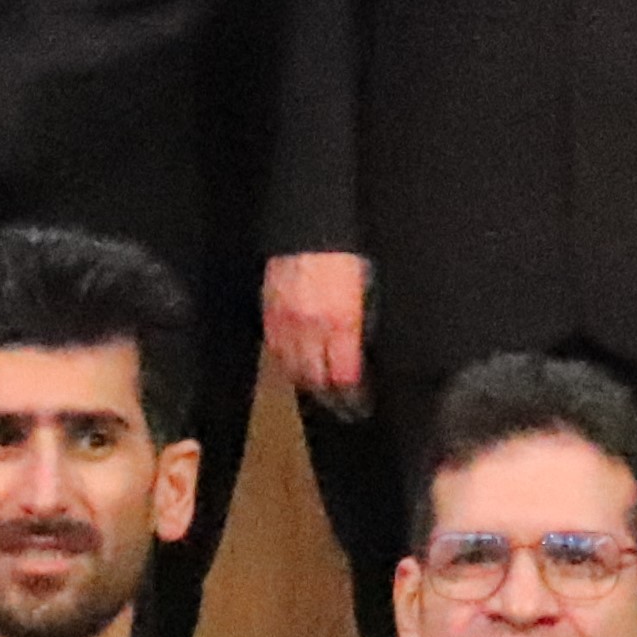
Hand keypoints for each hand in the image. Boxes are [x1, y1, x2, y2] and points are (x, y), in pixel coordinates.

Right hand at [267, 249, 373, 412]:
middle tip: (343, 410)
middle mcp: (312, 328)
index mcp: (341, 322)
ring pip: (293, 369)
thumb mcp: (366, 291)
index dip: (352, 397)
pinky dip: (288, 365)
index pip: (344, 376)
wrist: (311, 227)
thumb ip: (361, 324)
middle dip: (331, 399)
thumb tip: (361, 353)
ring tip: (322, 395)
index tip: (360, 405)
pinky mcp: (270, 313)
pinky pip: (277, 351)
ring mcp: (287, 322)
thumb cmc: (346, 255)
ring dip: (308, 386)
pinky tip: (298, 370)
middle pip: (317, 380)